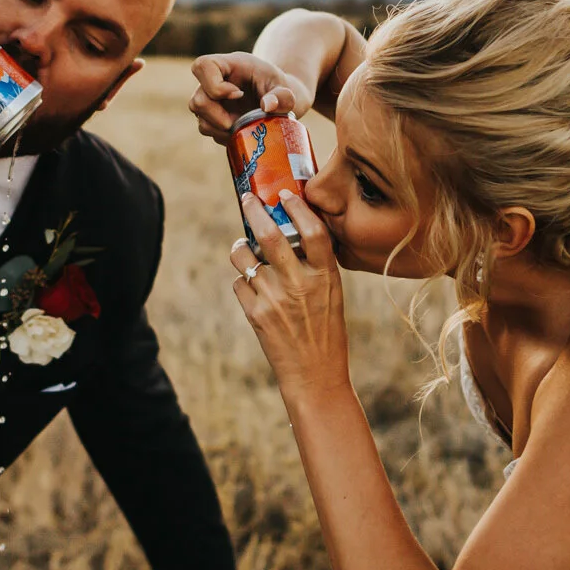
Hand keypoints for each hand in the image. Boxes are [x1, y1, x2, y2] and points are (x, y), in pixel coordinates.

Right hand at [190, 52, 314, 140]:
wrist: (281, 100)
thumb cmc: (282, 89)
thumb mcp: (289, 89)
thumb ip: (283, 96)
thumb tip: (267, 106)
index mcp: (231, 65)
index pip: (203, 66)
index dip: (215, 85)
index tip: (238, 94)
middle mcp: (215, 81)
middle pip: (197, 98)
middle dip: (217, 116)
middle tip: (240, 121)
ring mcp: (211, 99)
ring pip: (199, 117)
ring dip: (220, 128)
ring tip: (243, 127)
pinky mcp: (212, 116)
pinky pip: (207, 129)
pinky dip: (222, 135)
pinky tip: (240, 132)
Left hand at [230, 188, 347, 400]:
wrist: (315, 375)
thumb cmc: (326, 331)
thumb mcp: (331, 294)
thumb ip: (313, 265)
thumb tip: (287, 231)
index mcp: (324, 276)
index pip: (312, 231)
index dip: (298, 208)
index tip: (286, 195)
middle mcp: (298, 284)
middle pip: (270, 235)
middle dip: (254, 211)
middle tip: (247, 199)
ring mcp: (274, 298)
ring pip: (244, 258)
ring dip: (241, 247)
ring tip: (244, 247)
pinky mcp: (255, 313)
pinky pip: (239, 284)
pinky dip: (243, 280)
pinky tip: (253, 287)